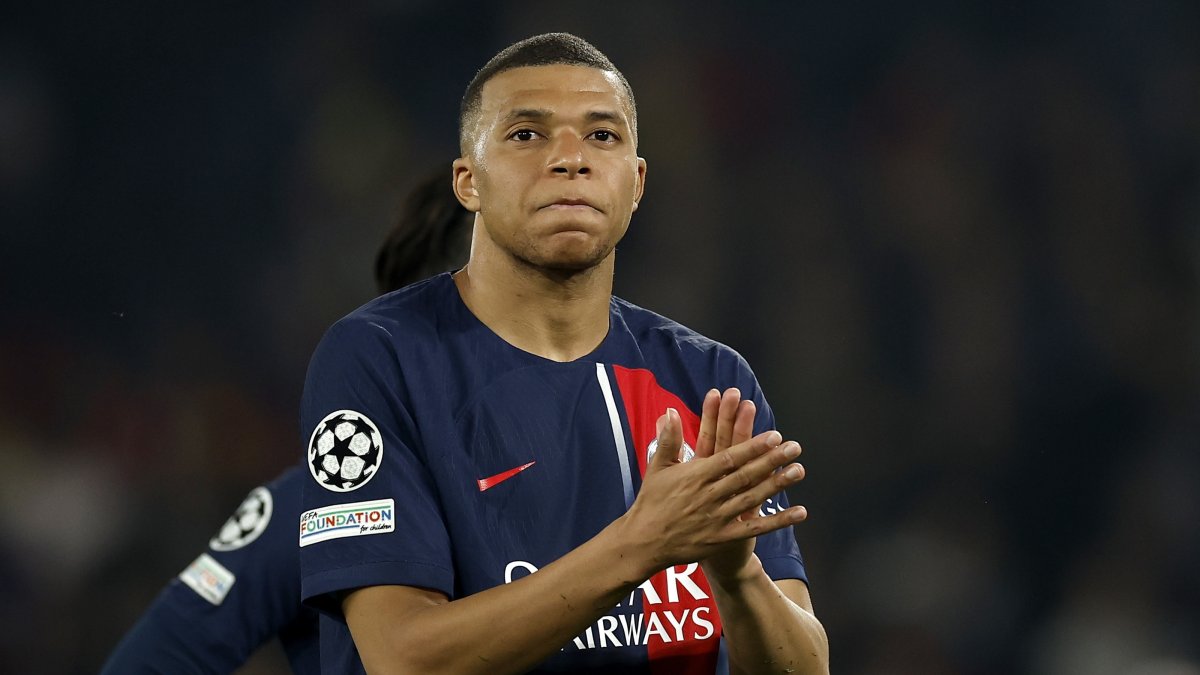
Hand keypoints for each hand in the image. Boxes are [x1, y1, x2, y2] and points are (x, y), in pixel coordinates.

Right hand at [620, 404, 805, 574]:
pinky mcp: (722, 538)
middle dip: (772, 460)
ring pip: (752, 498)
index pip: (729, 458)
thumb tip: (669, 411)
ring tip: (798, 470)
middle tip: (794, 447)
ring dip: (777, 484)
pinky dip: (778, 521)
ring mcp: (717, 518)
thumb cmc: (651, 502)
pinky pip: (754, 528)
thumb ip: (668, 439)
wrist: (644, 542)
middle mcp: (709, 495)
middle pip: (746, 475)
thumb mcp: (657, 467)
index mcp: (695, 476)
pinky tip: (799, 512)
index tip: (773, 435)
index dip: (753, 446)